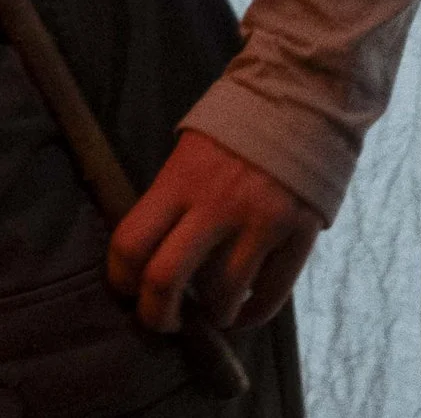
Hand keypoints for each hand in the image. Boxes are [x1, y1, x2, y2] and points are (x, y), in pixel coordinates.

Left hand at [106, 129, 318, 337]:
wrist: (301, 98)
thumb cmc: (237, 126)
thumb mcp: (191, 149)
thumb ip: (175, 196)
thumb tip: (152, 251)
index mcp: (180, 178)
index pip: (132, 241)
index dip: (119, 278)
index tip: (124, 291)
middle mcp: (216, 204)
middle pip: (166, 278)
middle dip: (156, 314)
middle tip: (160, 322)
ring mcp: (259, 222)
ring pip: (221, 297)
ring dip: (211, 315)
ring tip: (209, 310)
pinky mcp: (297, 236)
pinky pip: (269, 297)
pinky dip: (250, 316)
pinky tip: (241, 313)